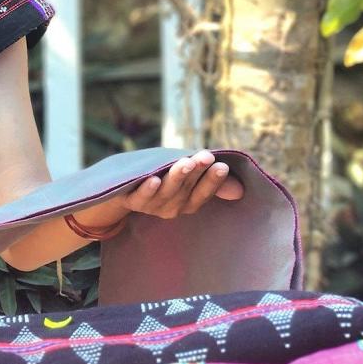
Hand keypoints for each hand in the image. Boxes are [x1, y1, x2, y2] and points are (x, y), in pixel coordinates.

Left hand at [119, 150, 244, 219]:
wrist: (122, 192)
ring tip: (185, 162)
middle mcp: (172, 207)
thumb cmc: (161, 180)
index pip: (203, 193)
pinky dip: (148, 189)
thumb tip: (240, 190)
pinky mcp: (132, 201)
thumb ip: (208, 180)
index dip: (213, 181)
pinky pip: (141, 197)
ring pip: (167, 191)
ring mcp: (152, 206)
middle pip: (187, 189)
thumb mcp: (185, 178)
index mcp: (188, 202)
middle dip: (197, 172)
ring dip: (176, 177)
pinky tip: (153, 179)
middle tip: (206, 156)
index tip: (223, 165)